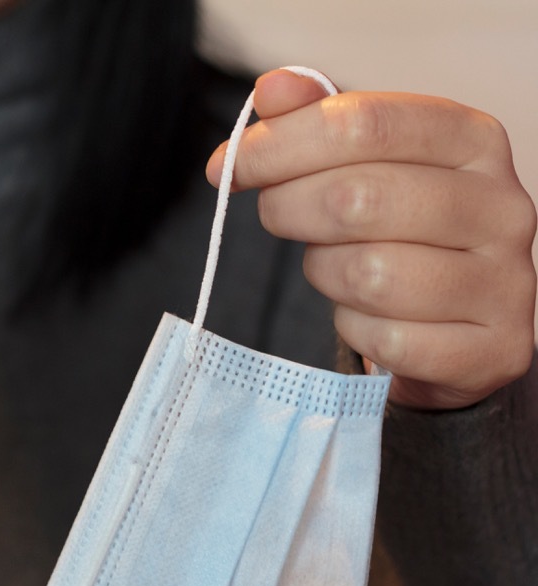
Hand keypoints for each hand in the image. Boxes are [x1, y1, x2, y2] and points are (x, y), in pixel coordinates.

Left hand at [207, 69, 536, 409]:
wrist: (456, 324)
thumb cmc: (398, 232)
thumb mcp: (362, 166)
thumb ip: (317, 121)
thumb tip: (272, 89)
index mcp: (472, 141)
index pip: (361, 122)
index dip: (277, 144)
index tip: (228, 166)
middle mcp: (503, 205)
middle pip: (356, 197)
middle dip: (289, 209)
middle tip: (277, 216)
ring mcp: (505, 283)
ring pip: (368, 274)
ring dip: (325, 273)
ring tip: (333, 267)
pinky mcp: (491, 349)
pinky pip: (386, 339)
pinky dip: (355, 330)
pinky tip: (365, 316)